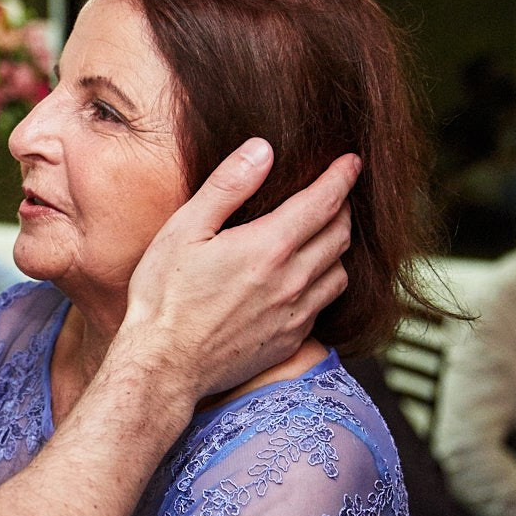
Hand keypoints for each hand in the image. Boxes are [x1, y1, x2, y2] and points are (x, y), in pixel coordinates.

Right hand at [118, 140, 357, 398]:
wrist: (164, 365)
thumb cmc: (165, 297)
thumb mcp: (184, 229)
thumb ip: (228, 186)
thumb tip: (263, 149)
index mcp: (269, 247)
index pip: (324, 202)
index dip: (342, 177)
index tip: (351, 162)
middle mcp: (293, 280)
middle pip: (340, 235)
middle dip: (343, 207)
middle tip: (335, 193)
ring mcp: (296, 313)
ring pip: (340, 271)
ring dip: (338, 247)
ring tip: (324, 234)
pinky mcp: (291, 339)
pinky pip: (325, 304)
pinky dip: (324, 282)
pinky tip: (306, 278)